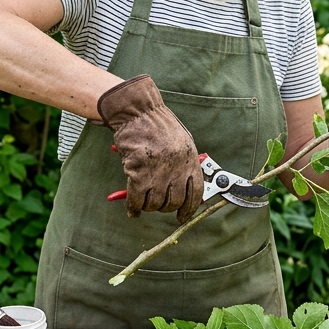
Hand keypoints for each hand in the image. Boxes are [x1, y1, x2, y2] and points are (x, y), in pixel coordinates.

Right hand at [98, 75, 203, 222]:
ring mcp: (158, 172)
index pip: (195, 193)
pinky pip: (136, 200)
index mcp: (190, 160)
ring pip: (155, 204)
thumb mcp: (181, 142)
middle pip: (174, 202)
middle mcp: (176, 168)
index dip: (189, 209)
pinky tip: (133, 211)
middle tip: (158, 205)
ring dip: (148, 207)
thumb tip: (183, 189)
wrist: (138, 112)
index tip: (182, 216)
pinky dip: (133, 208)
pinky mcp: (138, 173)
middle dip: (165, 207)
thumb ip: (183, 165)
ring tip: (144, 202)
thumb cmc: (157, 124)